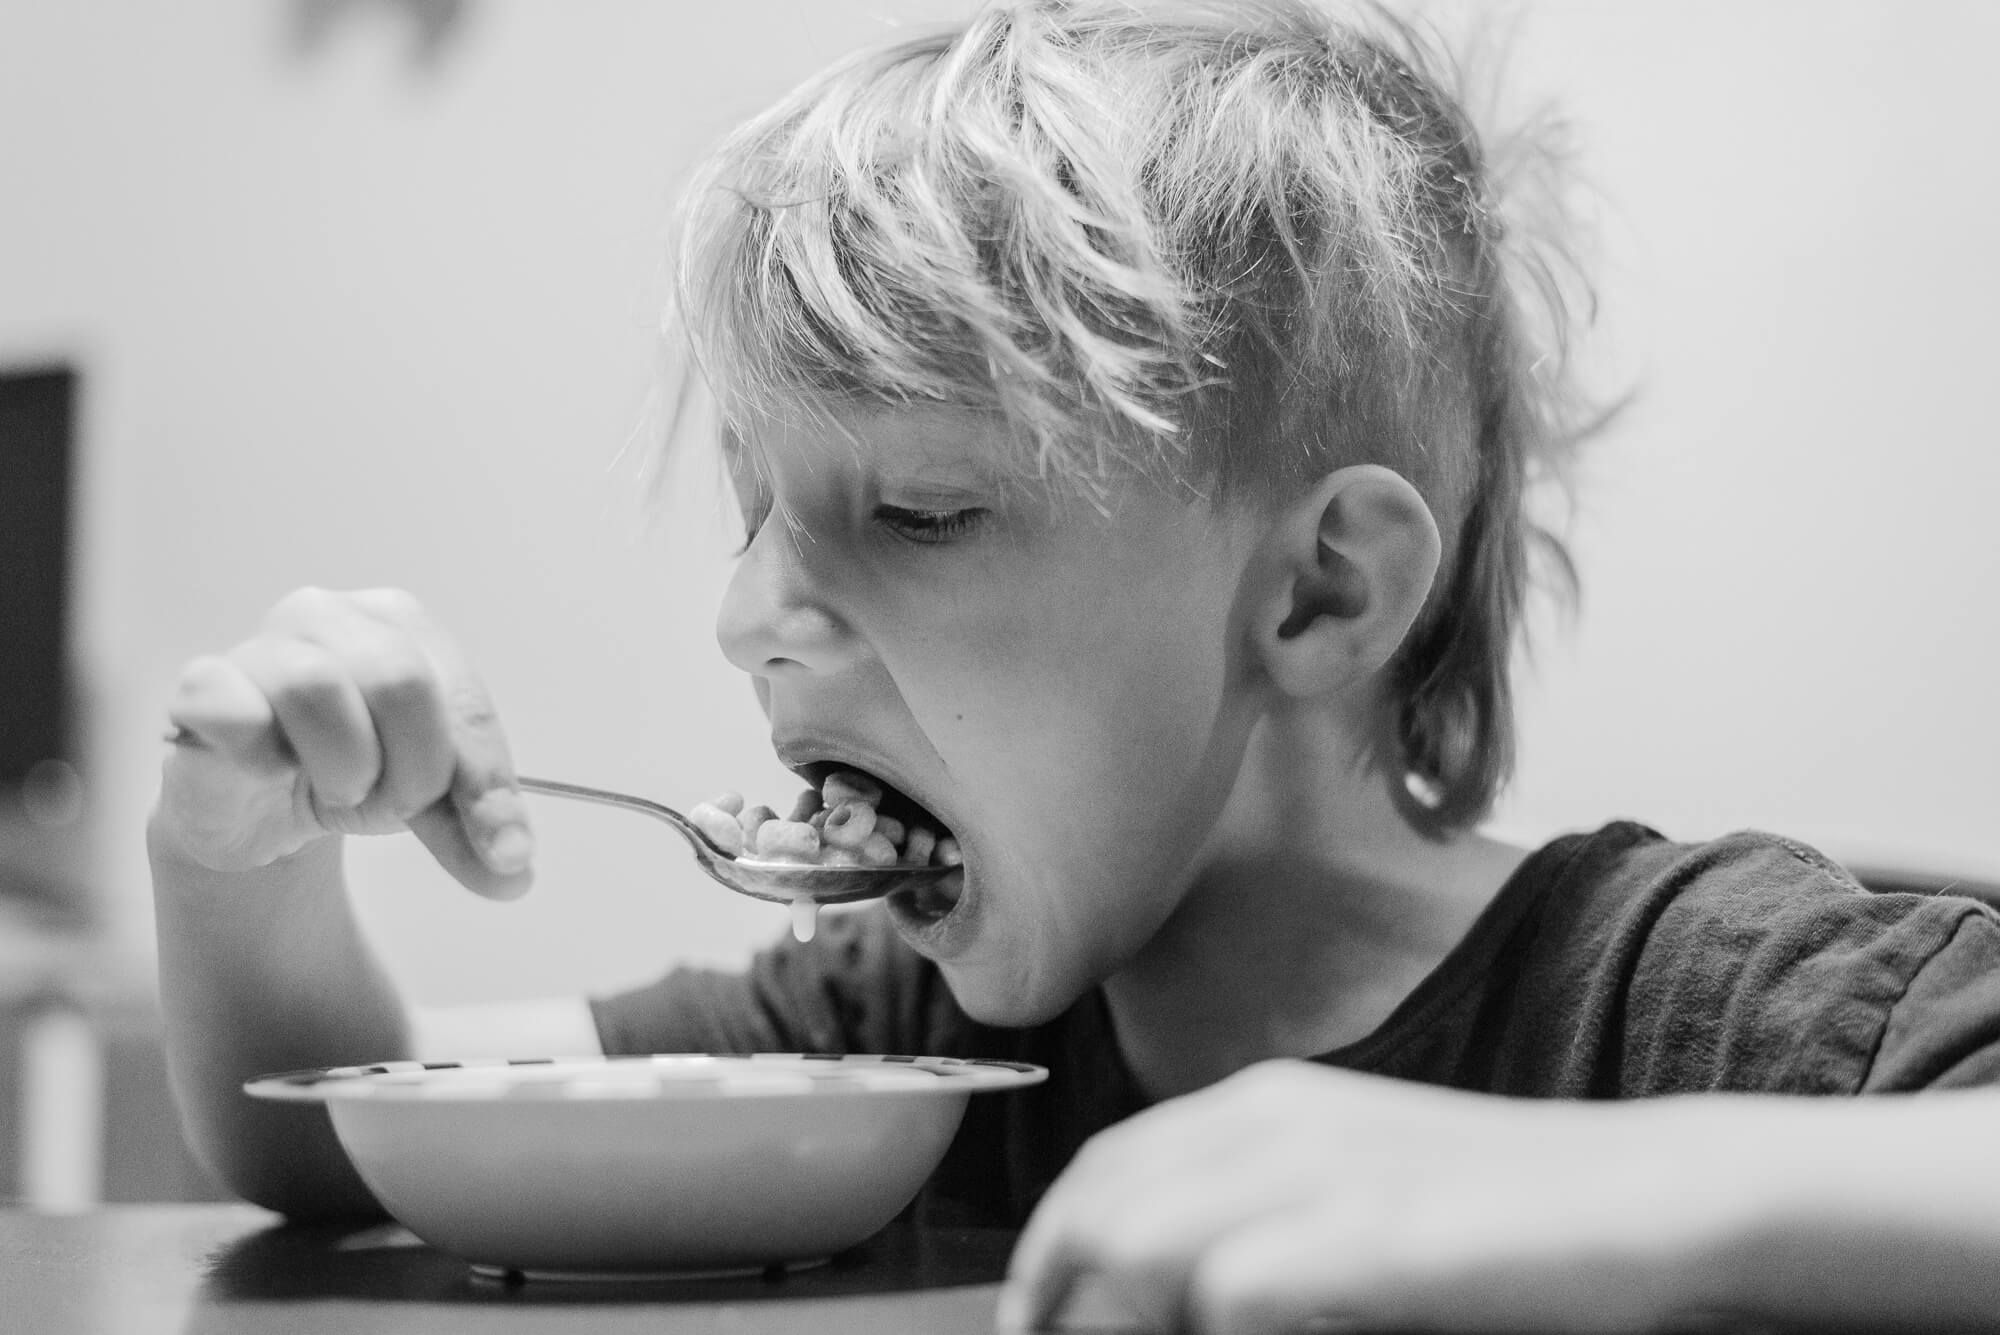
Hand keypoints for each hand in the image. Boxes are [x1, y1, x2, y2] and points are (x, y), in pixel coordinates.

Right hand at [159, 586, 532, 898]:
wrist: (259, 810)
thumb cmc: (351, 774)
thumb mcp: (431, 804)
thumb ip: (476, 830)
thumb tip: (514, 869)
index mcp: (403, 626)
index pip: (464, 700)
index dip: (487, 782)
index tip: (506, 854)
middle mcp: (331, 615)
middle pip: (399, 681)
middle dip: (412, 770)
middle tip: (394, 802)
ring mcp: (261, 645)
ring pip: (316, 687)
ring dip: (343, 765)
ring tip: (338, 788)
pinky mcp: (201, 687)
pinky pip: (233, 707)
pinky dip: (263, 754)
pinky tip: (272, 771)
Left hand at [999, 1061, 1747, 1333]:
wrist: (1646, 1201)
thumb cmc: (1507, 1214)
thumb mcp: (1360, 1186)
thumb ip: (1265, 1215)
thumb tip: (1186, 1288)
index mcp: (1265, 1104)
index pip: (1104, 1169)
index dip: (1048, 1251)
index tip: (1037, 1322)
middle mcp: (1271, 1122)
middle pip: (1092, 1205)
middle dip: (1049, 1293)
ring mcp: (1313, 1172)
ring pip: (1128, 1243)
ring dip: (1106, 1318)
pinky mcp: (1358, 1234)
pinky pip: (1220, 1296)